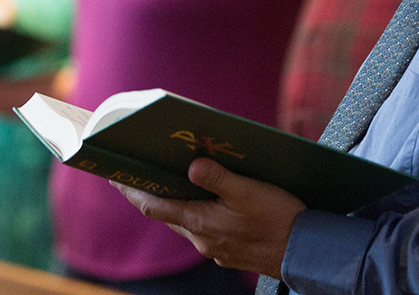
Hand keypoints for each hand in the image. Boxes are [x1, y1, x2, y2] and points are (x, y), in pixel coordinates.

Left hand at [112, 157, 305, 277]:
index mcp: (201, 222)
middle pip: (167, 213)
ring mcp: (215, 246)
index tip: (114, 177)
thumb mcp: (250, 192)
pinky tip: (209, 200)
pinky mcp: (230, 250)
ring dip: (176, 202)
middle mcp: (202, 238)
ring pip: (186, 221)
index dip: (132, 191)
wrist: (304, 253)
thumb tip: (191, 165)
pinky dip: (198, 212)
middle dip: (152, 193)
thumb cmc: (279, 219)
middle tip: (140, 172)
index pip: (154, 205)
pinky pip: (204, 228)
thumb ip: (219, 178)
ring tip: (172, 180)